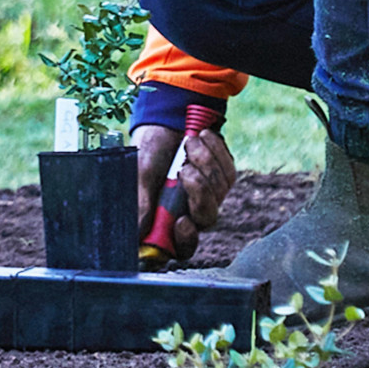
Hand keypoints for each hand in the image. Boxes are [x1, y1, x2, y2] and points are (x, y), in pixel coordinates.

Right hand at [134, 123, 237, 260]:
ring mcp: (210, 195)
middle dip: (200, 191)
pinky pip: (229, 170)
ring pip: (220, 191)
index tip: (181, 222)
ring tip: (188, 142)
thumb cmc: (148, 152)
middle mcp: (191, 211)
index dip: (186, 239)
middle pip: (207, 218)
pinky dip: (216, 151)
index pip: (182, 246)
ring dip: (206, 163)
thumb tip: (139, 232)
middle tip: (184, 169)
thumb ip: (142, 202)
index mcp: (167, 218)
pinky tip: (203, 136)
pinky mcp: (224, 176)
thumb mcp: (141, 173)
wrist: (164, 121)